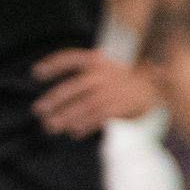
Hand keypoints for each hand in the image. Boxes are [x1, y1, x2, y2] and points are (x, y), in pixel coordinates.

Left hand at [33, 48, 161, 136]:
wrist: (154, 87)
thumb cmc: (120, 79)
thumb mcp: (103, 68)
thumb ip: (82, 75)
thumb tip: (50, 99)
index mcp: (96, 60)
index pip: (71, 58)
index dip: (53, 64)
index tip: (35, 73)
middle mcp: (103, 74)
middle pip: (74, 87)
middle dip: (54, 99)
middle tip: (38, 110)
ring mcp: (113, 90)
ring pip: (85, 105)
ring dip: (66, 117)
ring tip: (50, 126)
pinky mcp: (122, 106)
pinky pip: (100, 117)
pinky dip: (86, 125)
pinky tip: (74, 132)